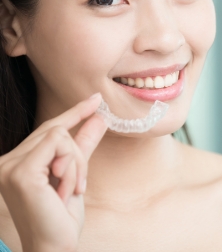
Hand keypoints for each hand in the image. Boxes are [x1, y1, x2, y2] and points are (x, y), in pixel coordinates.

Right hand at [0, 93, 106, 251]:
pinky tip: (66, 191)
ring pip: (60, 135)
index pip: (48, 129)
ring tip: (70, 191)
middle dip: (77, 153)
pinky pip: (59, 145)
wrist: (55, 248)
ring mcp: (10, 166)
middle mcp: (7, 161)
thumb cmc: (61, 216)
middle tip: (79, 184)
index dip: (73, 112)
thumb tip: (99, 117)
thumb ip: (84, 144)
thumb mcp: (76, 173)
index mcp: (18, 162)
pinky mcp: (21, 172)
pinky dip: (72, 167)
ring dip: (76, 164)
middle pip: (56, 130)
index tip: (95, 99)